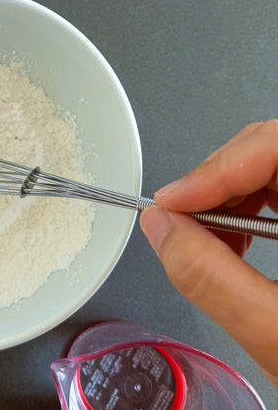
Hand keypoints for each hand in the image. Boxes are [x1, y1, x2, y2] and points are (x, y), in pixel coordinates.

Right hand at [140, 120, 277, 390]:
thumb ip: (212, 278)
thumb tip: (162, 228)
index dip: (218, 168)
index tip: (176, 202)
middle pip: (269, 149)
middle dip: (215, 184)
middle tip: (182, 219)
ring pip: (268, 166)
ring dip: (224, 198)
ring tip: (206, 239)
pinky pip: (276, 188)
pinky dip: (243, 210)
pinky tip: (233, 242)